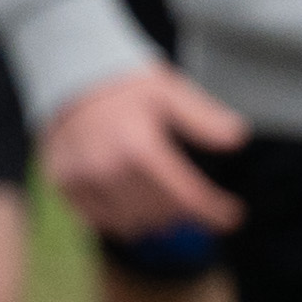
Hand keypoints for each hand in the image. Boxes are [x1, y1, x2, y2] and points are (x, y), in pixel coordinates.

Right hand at [40, 62, 251, 244]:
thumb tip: (237, 138)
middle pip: (162, 214)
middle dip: (187, 215)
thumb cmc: (126, 87)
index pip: (186, 197)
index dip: (214, 212)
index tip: (231, 217)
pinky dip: (124, 221)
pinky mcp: (65, 185)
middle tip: (197, 206)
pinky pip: (101, 222)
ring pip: (133, 224)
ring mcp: (82, 180)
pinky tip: (136, 207)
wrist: (70, 77)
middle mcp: (108, 168)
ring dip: (157, 221)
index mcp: (139, 146)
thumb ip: (203, 118)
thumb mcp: (169, 92)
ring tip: (168, 207)